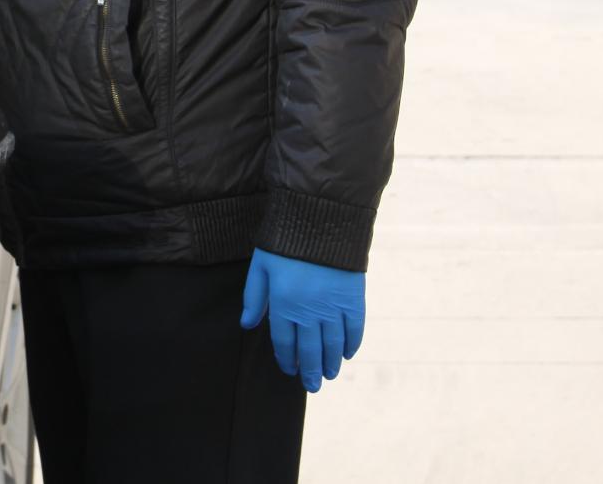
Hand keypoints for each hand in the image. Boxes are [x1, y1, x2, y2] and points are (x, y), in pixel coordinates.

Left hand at [239, 248, 364, 393]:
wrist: (321, 217)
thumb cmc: (285, 240)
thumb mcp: (261, 266)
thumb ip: (254, 297)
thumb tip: (247, 325)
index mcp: (283, 304)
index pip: (284, 342)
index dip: (286, 359)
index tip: (289, 369)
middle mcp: (309, 311)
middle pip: (310, 350)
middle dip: (310, 371)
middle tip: (313, 386)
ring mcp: (333, 306)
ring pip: (333, 344)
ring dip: (331, 363)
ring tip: (330, 375)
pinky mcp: (353, 297)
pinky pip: (355, 328)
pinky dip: (352, 344)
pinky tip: (348, 353)